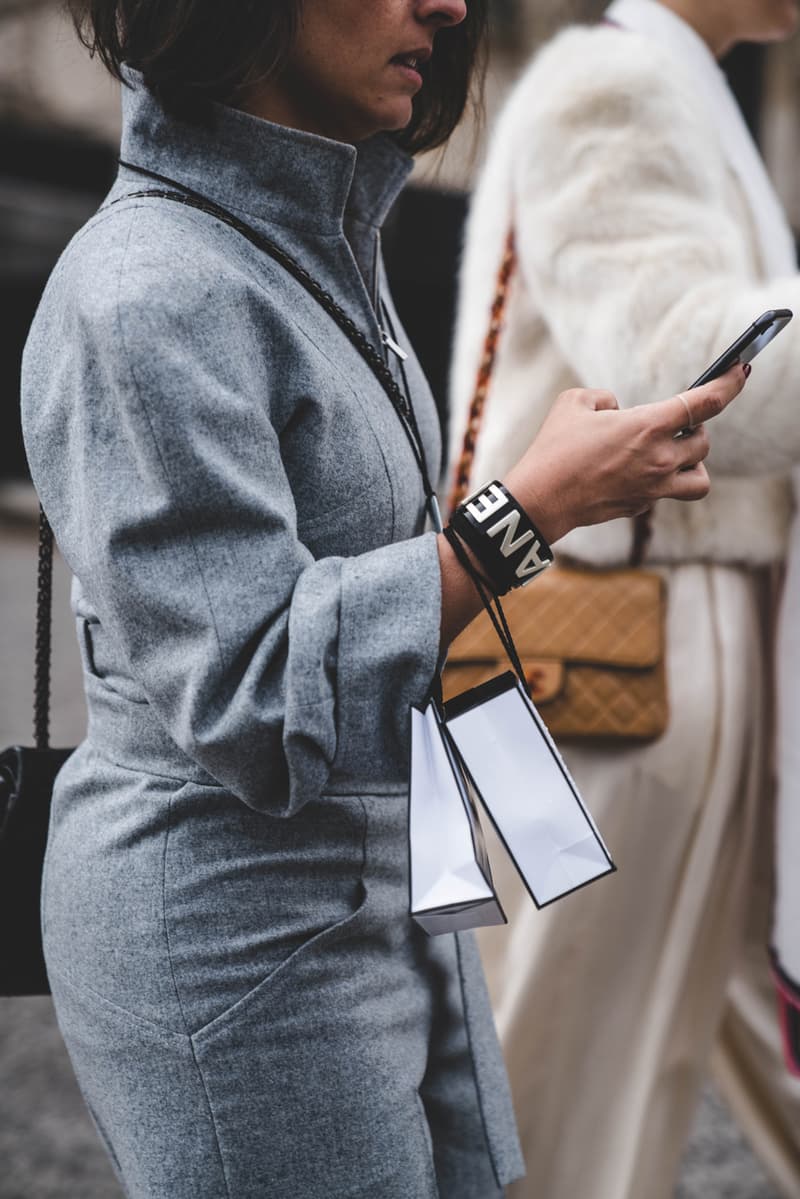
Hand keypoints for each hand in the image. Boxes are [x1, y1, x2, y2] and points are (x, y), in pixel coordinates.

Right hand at [504, 364, 748, 543]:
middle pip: (704, 442)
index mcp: (648, 426)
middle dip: (695, 429)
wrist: (542, 499)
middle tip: (676, 423)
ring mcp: (653, 488)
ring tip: (671, 455)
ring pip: (699, 479)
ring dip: (692, 464)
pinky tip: (633, 474)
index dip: (729, 383)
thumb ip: (604, 397)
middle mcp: (659, 459)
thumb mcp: (574, 403)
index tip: (741, 370)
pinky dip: (659, 482)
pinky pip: (664, 494)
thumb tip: (618, 409)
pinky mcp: (640, 506)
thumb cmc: (554, 448)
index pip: (706, 402)